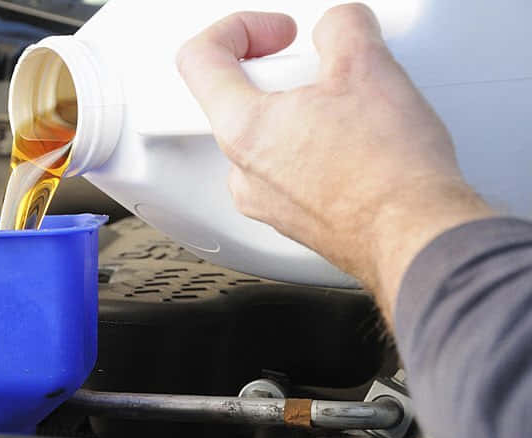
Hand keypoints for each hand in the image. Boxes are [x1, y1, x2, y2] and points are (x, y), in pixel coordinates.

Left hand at [177, 3, 495, 319]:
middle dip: (284, 76)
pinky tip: (355, 150)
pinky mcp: (293, 220)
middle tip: (327, 75)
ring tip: (350, 116)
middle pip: (239, 101)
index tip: (276, 33)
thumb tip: (339, 28)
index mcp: (243, 129)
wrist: (413, 235)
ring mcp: (265, 201)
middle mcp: (243, 171)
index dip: (237, 30)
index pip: (200, 60)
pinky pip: (290, 172)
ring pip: (269, 139)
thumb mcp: (367, 65)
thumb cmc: (386, 172)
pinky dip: (315, 151)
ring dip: (303, 115)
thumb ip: (340, 29)